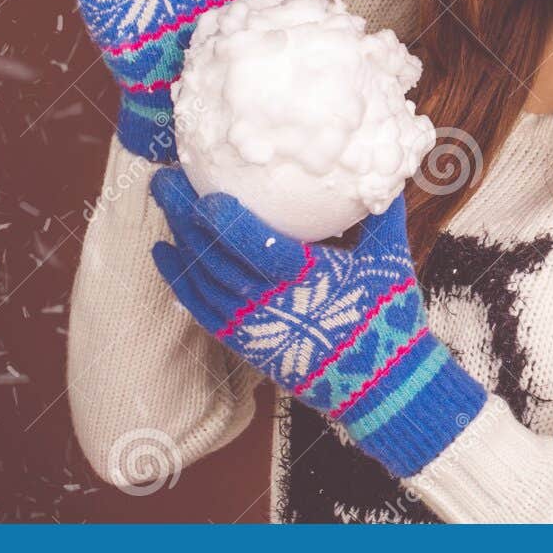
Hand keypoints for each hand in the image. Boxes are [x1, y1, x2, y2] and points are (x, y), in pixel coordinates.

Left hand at [146, 167, 486, 478]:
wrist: (379, 382)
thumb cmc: (386, 317)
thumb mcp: (389, 260)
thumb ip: (382, 213)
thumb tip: (381, 170)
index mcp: (310, 279)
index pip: (257, 249)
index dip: (227, 222)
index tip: (206, 191)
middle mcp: (274, 303)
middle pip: (216, 258)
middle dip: (185, 216)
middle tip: (165, 179)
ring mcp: (255, 325)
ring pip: (204, 280)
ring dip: (179, 239)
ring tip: (164, 201)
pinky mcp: (246, 341)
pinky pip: (202, 308)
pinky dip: (179, 280)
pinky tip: (164, 251)